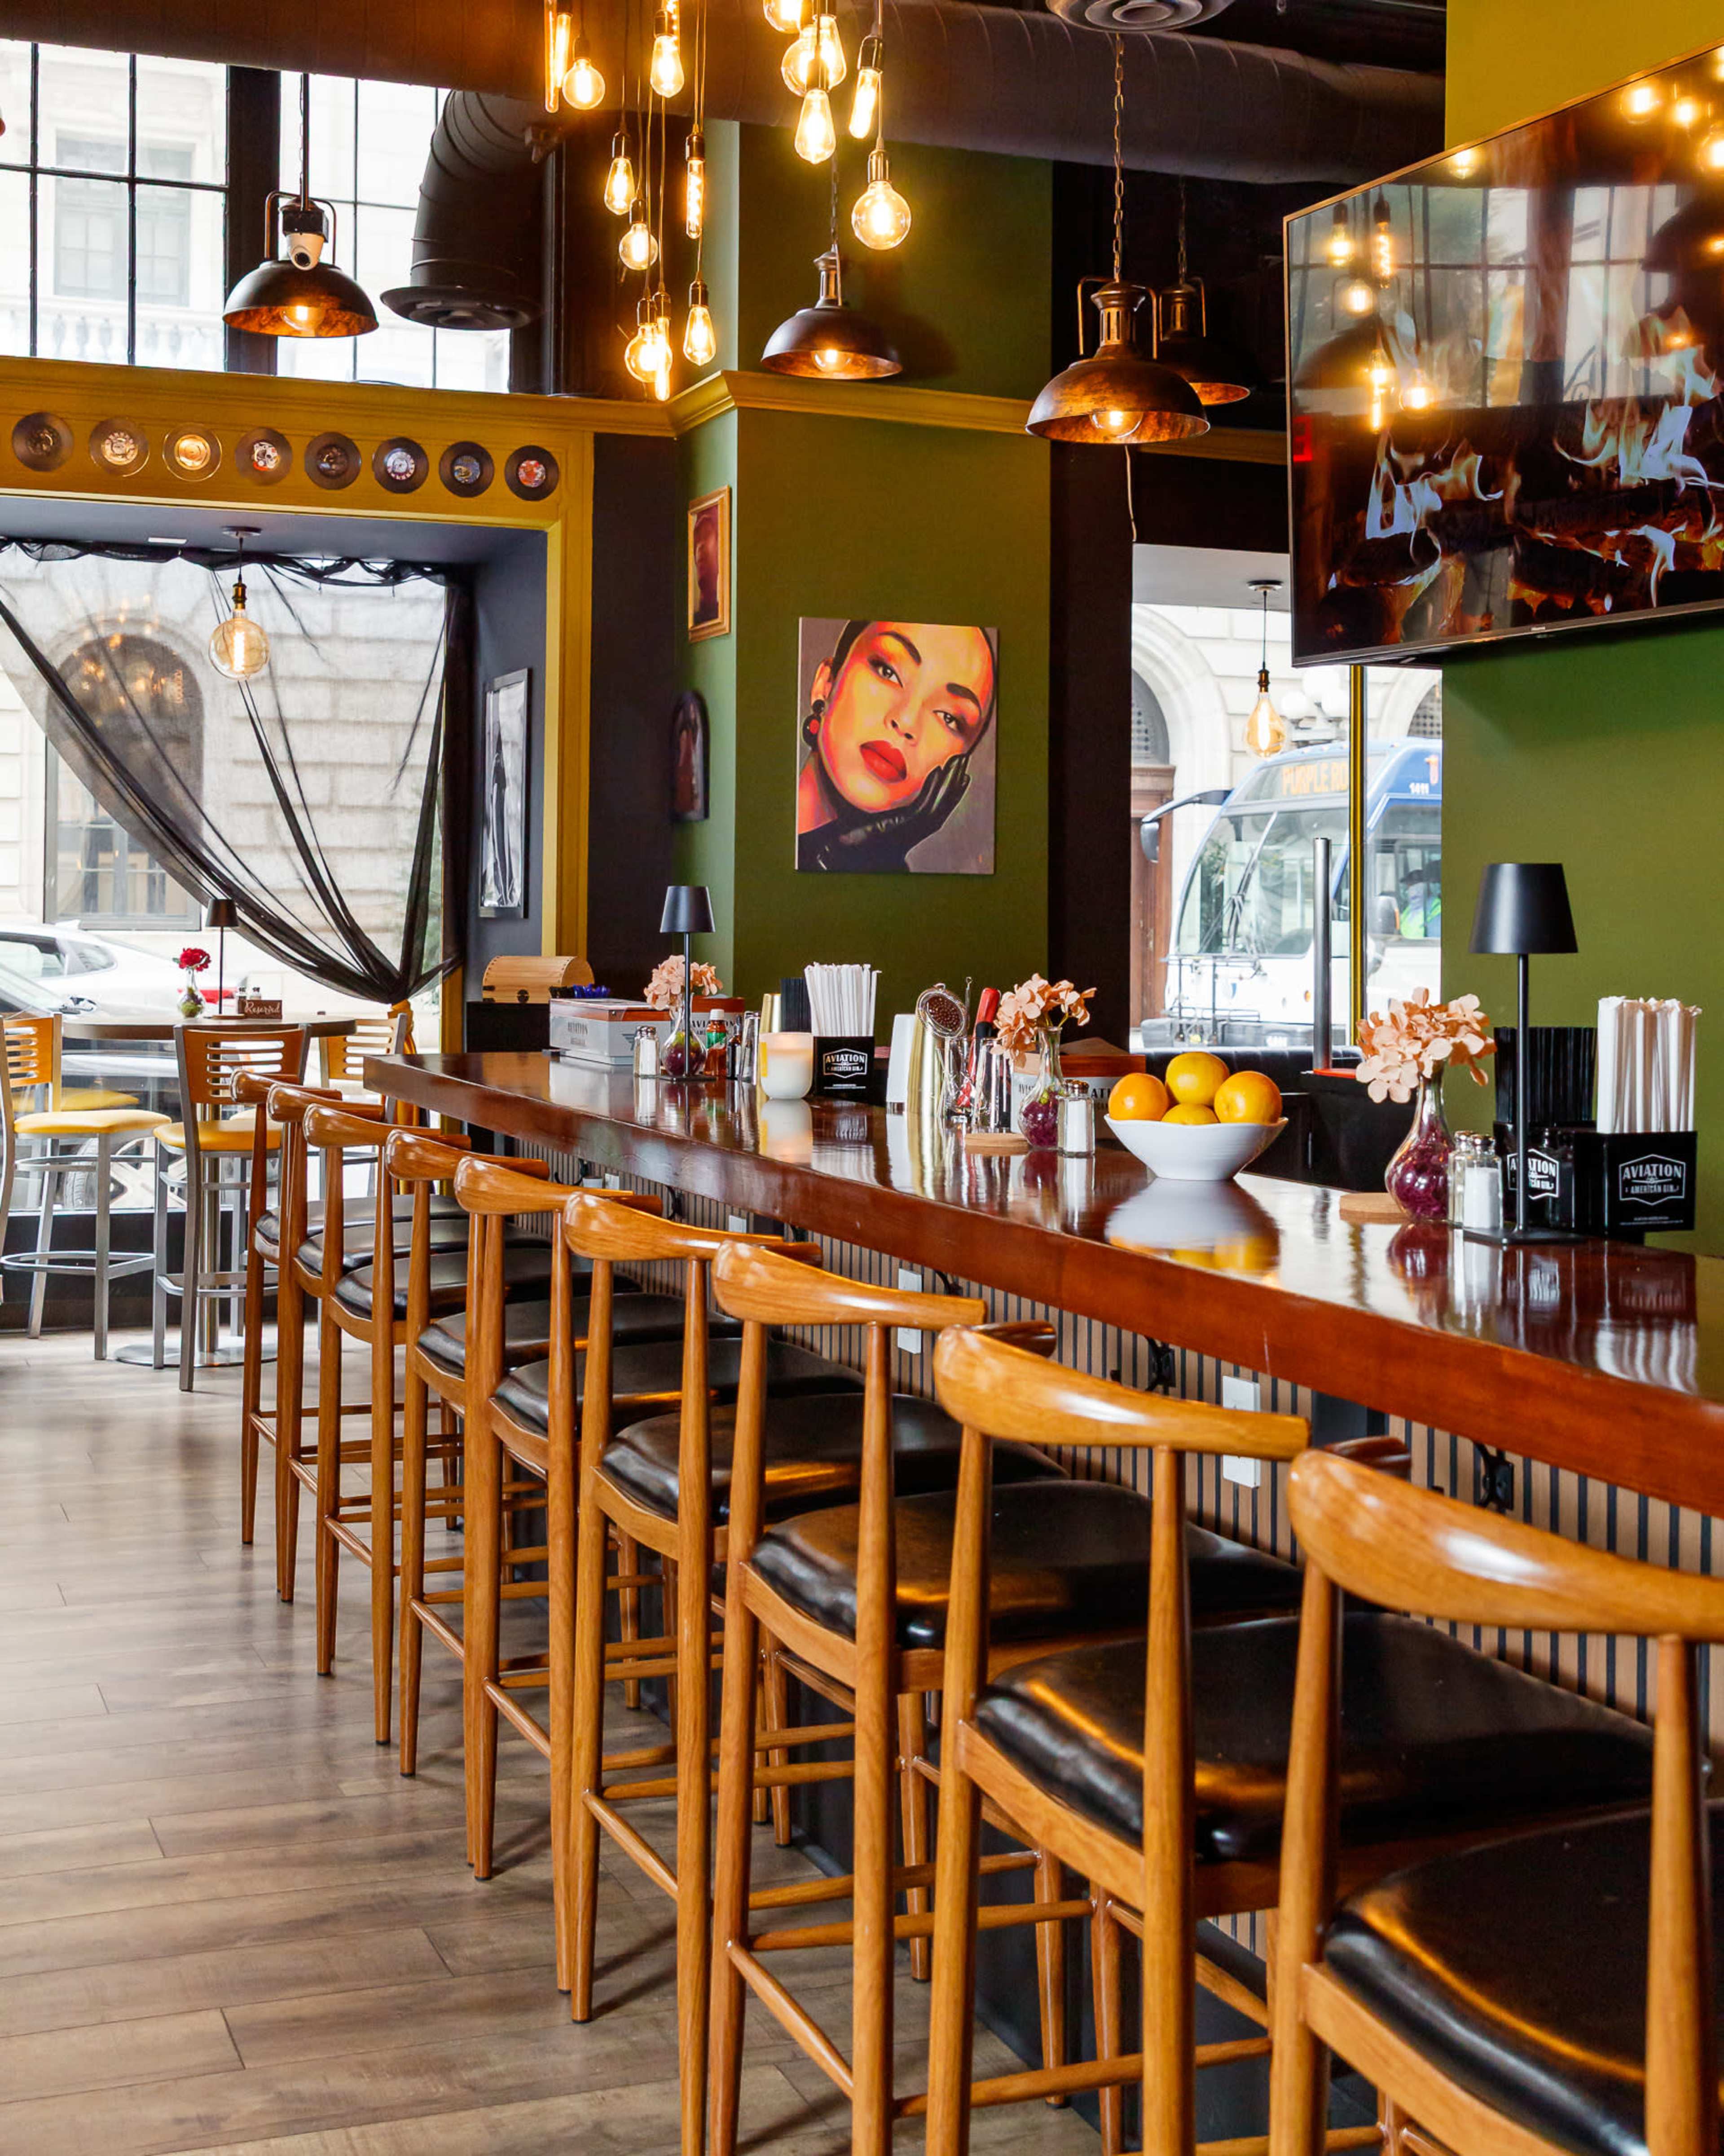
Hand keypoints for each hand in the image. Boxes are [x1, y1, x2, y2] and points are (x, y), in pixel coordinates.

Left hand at [802, 757, 972, 872]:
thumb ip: (883, 796)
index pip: (939, 803)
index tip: (959, 773)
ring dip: (950, 778)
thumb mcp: (876, 809)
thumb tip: (875, 777)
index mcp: (914, 822)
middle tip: (963, 758)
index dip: (951, 788)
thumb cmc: (857, 831)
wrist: (848, 847)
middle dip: (955, 778)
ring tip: (958, 760)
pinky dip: (933, 787)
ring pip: (941, 800)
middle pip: (945, 800)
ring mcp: (915, 826)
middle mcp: (919, 826)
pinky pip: (926, 803)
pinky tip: (937, 770)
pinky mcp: (907, 823)